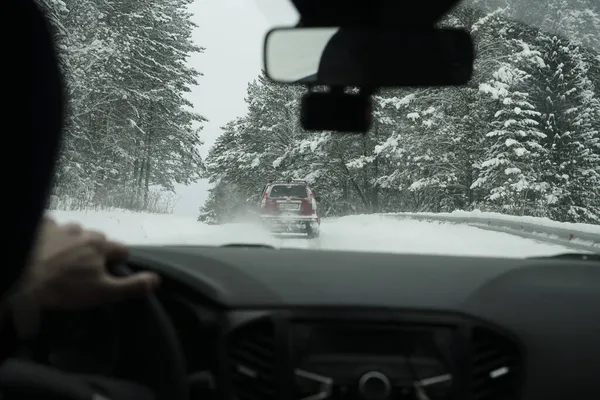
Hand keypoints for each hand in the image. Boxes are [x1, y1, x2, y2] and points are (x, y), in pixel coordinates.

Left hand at [19, 217, 160, 309]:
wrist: (21, 281)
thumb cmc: (64, 288)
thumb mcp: (102, 293)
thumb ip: (131, 285)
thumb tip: (156, 279)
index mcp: (101, 245)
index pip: (121, 249)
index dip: (117, 264)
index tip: (104, 276)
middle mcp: (84, 231)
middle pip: (98, 240)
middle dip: (94, 253)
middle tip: (80, 273)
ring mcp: (60, 227)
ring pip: (75, 234)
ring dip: (72, 244)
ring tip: (60, 263)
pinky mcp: (40, 227)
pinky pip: (51, 228)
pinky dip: (51, 237)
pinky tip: (44, 251)